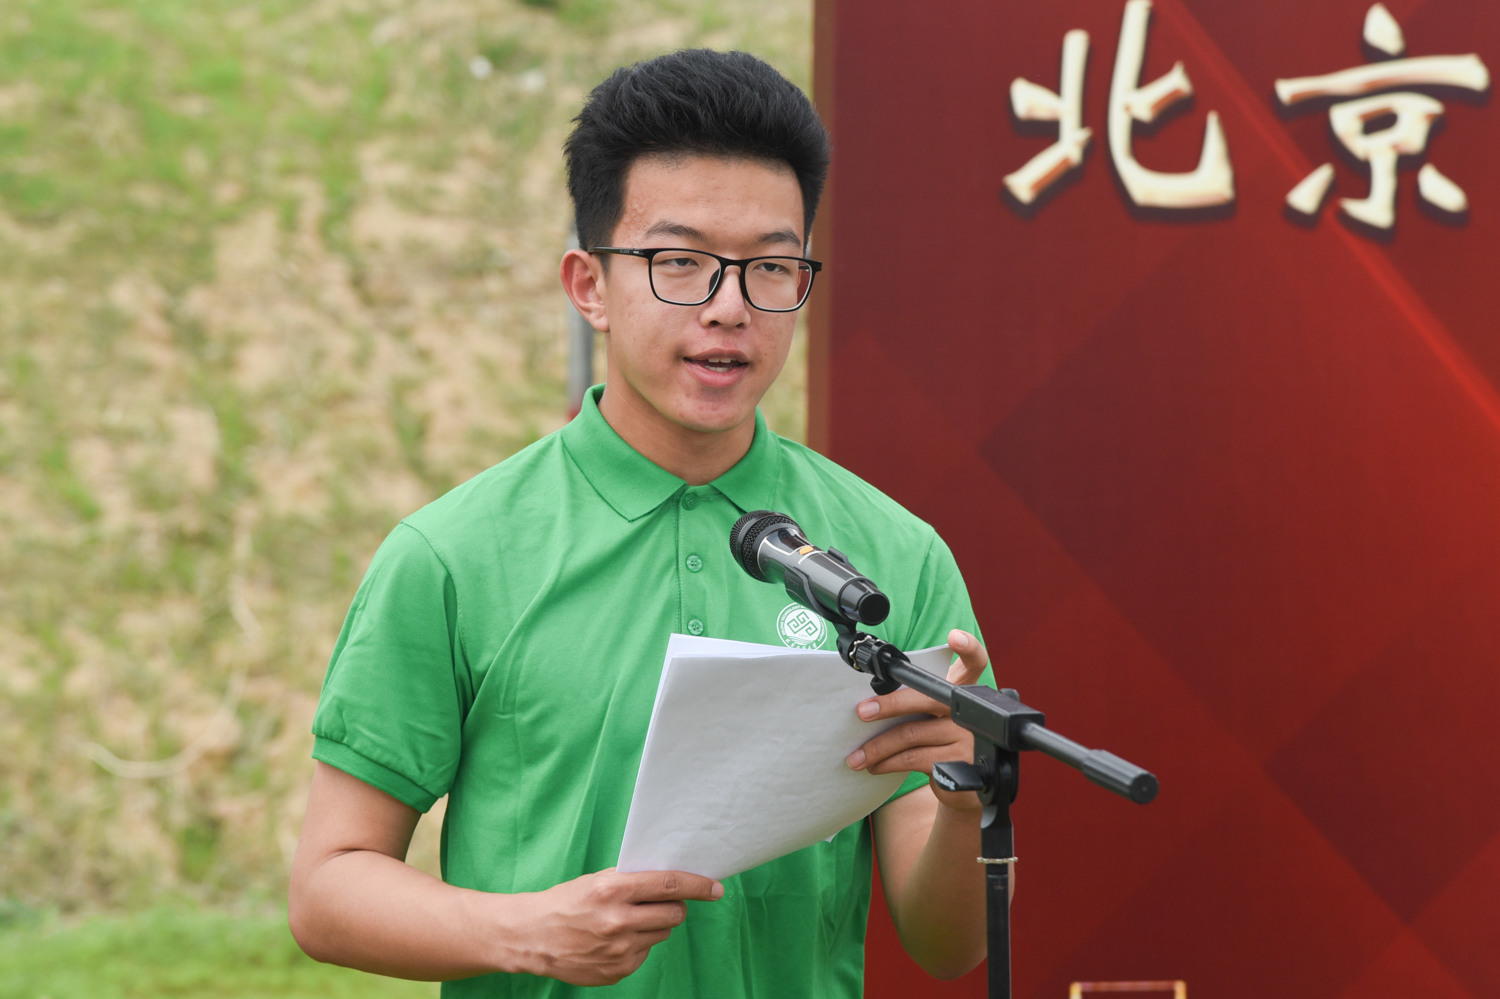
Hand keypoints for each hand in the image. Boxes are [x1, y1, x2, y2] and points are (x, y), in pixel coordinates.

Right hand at [506, 868, 722, 984]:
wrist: (532, 936)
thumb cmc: (566, 902)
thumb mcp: (596, 881)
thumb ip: (632, 881)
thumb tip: (670, 880)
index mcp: (613, 891)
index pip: (669, 886)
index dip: (698, 886)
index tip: (716, 888)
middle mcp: (618, 921)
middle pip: (674, 913)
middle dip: (675, 906)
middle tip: (661, 903)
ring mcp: (619, 949)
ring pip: (662, 933)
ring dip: (654, 925)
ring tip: (628, 920)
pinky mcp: (617, 970)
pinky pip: (645, 953)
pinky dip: (638, 944)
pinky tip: (615, 939)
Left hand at [846, 629, 989, 812]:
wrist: (963, 786)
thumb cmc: (938, 742)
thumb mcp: (932, 718)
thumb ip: (915, 703)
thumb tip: (867, 704)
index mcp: (963, 692)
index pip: (974, 662)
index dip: (968, 647)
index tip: (955, 636)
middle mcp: (969, 712)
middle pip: (924, 699)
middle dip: (888, 705)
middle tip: (860, 712)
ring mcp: (967, 738)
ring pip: (910, 735)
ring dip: (877, 747)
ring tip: (856, 756)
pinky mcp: (958, 763)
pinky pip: (913, 758)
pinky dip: (888, 763)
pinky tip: (874, 766)